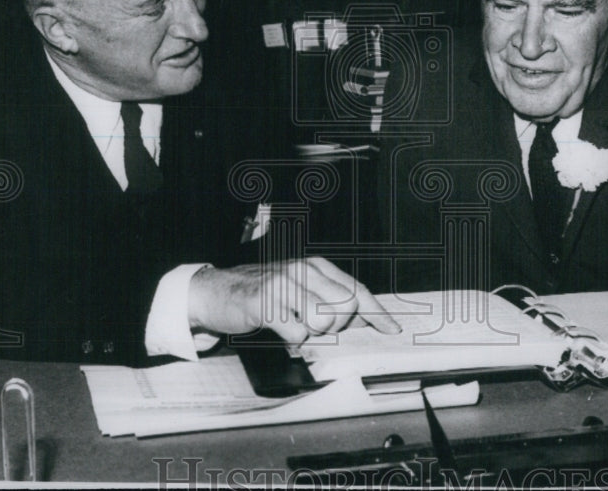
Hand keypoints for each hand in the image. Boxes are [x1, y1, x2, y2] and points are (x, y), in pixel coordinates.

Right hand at [188, 257, 400, 342]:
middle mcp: (302, 270)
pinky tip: (279, 330)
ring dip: (311, 333)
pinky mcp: (265, 304)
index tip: (392, 328)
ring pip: (323, 321)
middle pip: (345, 307)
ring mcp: (283, 285)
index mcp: (314, 266)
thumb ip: (328, 300)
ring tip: (293, 324)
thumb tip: (363, 318)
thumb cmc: (261, 293)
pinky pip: (296, 334)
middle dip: (336, 326)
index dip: (377, 310)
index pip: (356, 288)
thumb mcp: (298, 288)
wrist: (214, 291)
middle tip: (312, 325)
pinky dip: (291, 340)